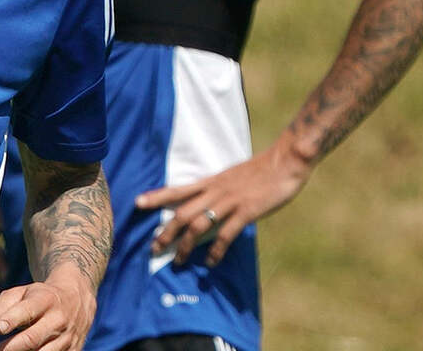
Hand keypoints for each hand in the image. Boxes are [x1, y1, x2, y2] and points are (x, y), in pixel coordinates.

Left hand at [0, 272, 94, 350]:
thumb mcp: (22, 292)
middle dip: (9, 347)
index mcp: (45, 299)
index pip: (27, 310)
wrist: (77, 300)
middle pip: (32, 338)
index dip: (11, 320)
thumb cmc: (42, 297)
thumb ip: (1, 307)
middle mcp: (58, 320)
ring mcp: (67, 339)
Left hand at [135, 139, 311, 267]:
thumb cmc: (260, 170)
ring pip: (199, 225)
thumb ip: (217, 189)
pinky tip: (212, 262)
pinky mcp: (247, 211)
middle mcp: (215, 191)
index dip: (157, 196)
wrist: (284, 161)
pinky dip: (216, 250)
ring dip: (186, 245)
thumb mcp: (231, 176)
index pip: (177, 189)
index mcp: (210, 181)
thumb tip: (205, 200)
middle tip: (154, 248)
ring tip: (178, 261)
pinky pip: (226, 234)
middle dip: (166, 232)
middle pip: (182, 213)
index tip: (138, 203)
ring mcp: (230, 201)